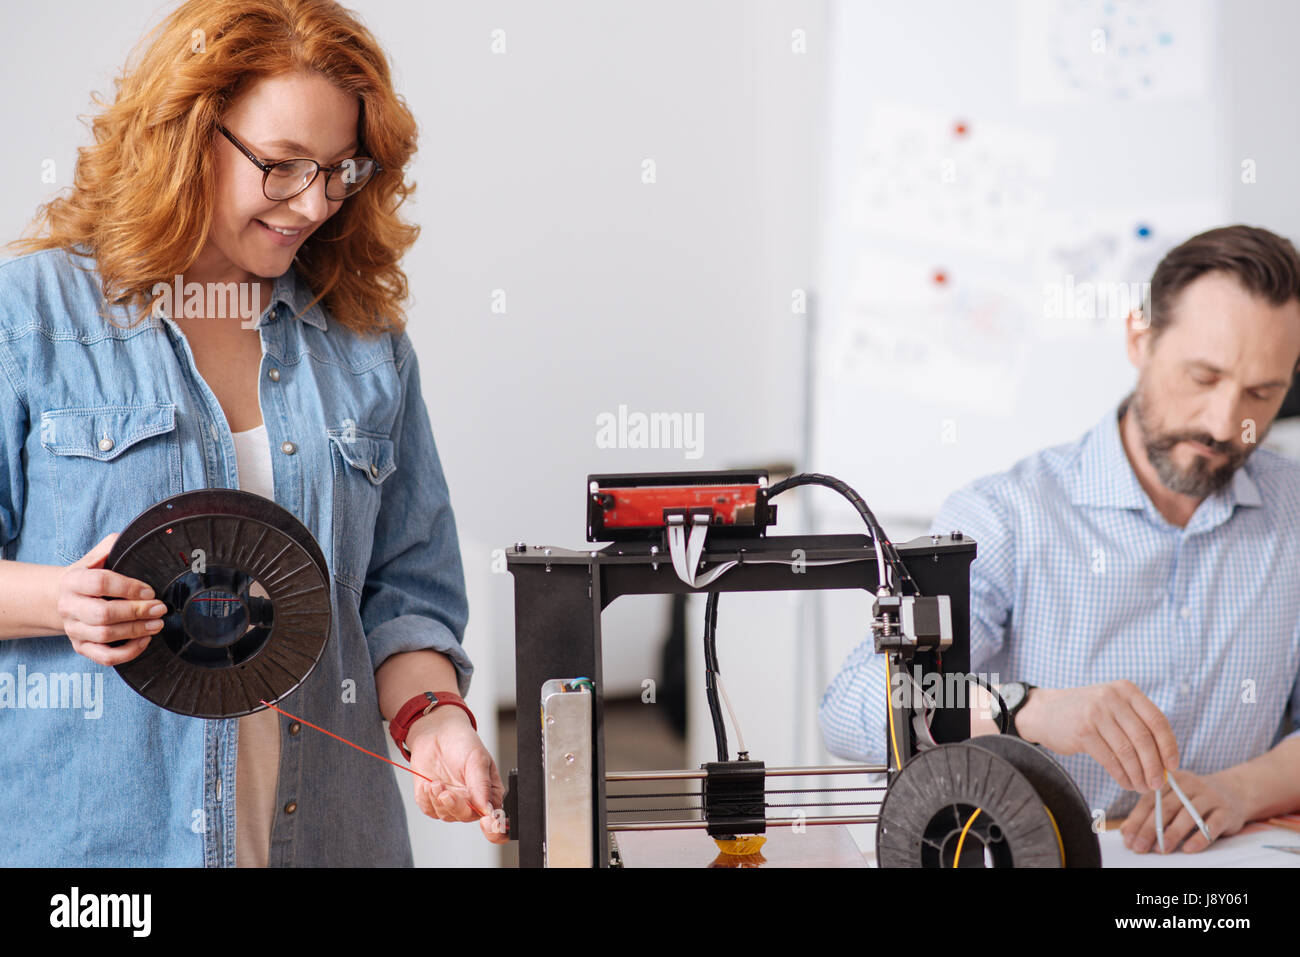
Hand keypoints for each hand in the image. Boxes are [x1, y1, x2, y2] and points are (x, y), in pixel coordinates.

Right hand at [57, 534, 166, 665]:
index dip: (129, 587)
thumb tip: (133, 538)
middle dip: (136, 612)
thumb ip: (112, 546)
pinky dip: (128, 652)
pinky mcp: (81, 647)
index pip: (100, 582)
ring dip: (136, 631)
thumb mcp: (96, 557)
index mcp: (73, 580)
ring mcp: (73, 629)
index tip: (150, 590)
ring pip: (105, 636)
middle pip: (103, 614)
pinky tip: (144, 640)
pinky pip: (105, 657)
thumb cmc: (89, 576)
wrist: (64, 599)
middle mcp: (69, 606)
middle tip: (160, 608)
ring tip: (158, 624)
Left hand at [406, 705, 508, 843]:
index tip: (486, 821)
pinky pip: (429, 810)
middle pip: (467, 818)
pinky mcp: (433, 800)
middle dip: (456, 806)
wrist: (435, 732)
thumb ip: (482, 786)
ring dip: (438, 800)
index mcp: (490, 793)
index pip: (498, 821)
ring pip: (446, 815)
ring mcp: (452, 802)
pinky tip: (428, 784)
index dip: (494, 829)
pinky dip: (426, 798)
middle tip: (447, 792)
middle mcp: (472, 801)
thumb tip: (489, 810)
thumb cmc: (461, 741)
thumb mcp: (477, 759)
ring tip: (436, 782)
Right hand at [1016, 680, 1178, 792]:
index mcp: (1126, 690)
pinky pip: (1110, 760)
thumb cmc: (1085, 713)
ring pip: (1127, 752)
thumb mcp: (1112, 706)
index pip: (1157, 720)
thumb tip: (1164, 762)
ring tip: (1142, 787)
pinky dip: (1121, 776)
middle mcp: (1112, 698)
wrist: (1044, 711)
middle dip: (1154, 766)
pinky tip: (1126, 782)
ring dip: (1138, 775)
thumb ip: (1137, 725)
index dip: (1169, 746)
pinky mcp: (1083, 731)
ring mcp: (1096, 714)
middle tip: (1157, 784)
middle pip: (1143, 739)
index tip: (1172, 766)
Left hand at [1120, 769, 1247, 852]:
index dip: (1136, 820)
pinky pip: (1212, 824)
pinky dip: (1200, 838)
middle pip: (1166, 808)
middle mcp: (1189, 784)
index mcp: (1171, 781)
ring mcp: (1209, 796)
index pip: (1149, 800)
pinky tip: (1189, 849)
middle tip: (1140, 847)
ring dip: (1173, 834)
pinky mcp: (1226, 811)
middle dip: (1150, 829)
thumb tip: (1126, 831)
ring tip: (1161, 850)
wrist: (1234, 791)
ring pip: (1188, 815)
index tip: (1128, 839)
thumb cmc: (1194, 800)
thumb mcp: (1172, 800)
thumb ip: (1150, 812)